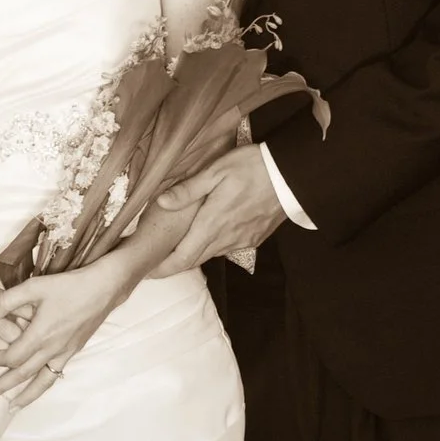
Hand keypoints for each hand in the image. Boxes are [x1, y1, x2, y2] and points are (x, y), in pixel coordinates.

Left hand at [0, 260, 134, 406]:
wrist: (102, 289)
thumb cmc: (68, 286)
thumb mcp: (34, 287)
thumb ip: (6, 301)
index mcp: (40, 335)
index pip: (11, 357)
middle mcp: (51, 349)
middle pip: (22, 374)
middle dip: (2, 386)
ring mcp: (64, 353)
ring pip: (41, 382)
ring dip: (25, 396)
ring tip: (12, 408)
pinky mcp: (73, 351)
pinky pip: (54, 374)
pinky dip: (42, 385)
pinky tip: (37, 388)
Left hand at [156, 145, 285, 274]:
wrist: (291, 176)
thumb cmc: (252, 168)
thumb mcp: (216, 171)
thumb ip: (188, 190)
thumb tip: (161, 203)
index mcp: (212, 224)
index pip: (182, 258)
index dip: (163, 268)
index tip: (148, 272)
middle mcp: (226, 238)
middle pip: (194, 260)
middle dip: (174, 264)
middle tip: (157, 263)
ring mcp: (242, 240)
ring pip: (211, 254)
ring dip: (194, 255)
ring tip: (179, 248)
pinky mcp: (254, 238)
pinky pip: (228, 248)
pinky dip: (213, 247)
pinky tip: (210, 235)